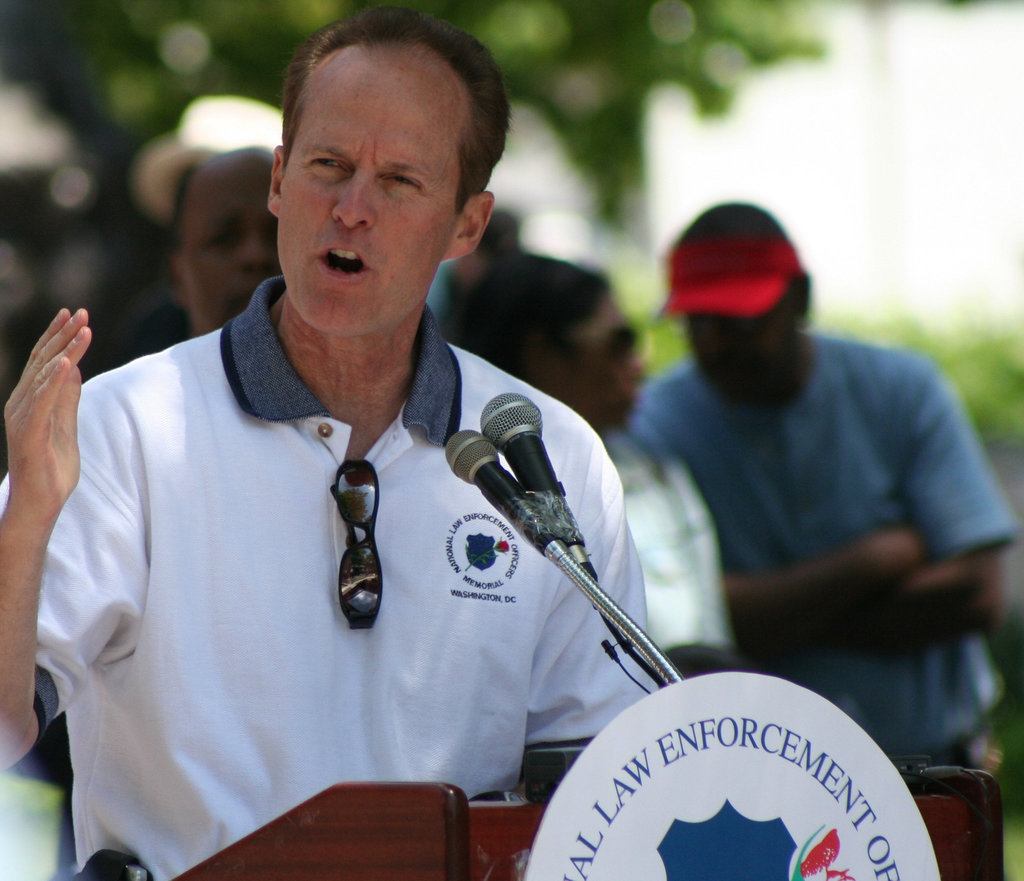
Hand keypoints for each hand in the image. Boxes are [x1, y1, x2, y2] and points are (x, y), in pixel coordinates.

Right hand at [3, 309, 91, 528]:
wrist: (40, 502)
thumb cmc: (52, 468)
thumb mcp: (66, 424)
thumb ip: (67, 397)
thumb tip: (74, 367)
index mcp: (29, 401)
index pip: (45, 361)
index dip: (58, 336)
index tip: (74, 314)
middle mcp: (21, 404)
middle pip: (44, 362)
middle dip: (63, 335)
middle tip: (81, 311)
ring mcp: (23, 417)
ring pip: (46, 376)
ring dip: (66, 350)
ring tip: (84, 329)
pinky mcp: (30, 432)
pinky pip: (44, 401)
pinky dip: (56, 380)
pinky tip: (69, 361)